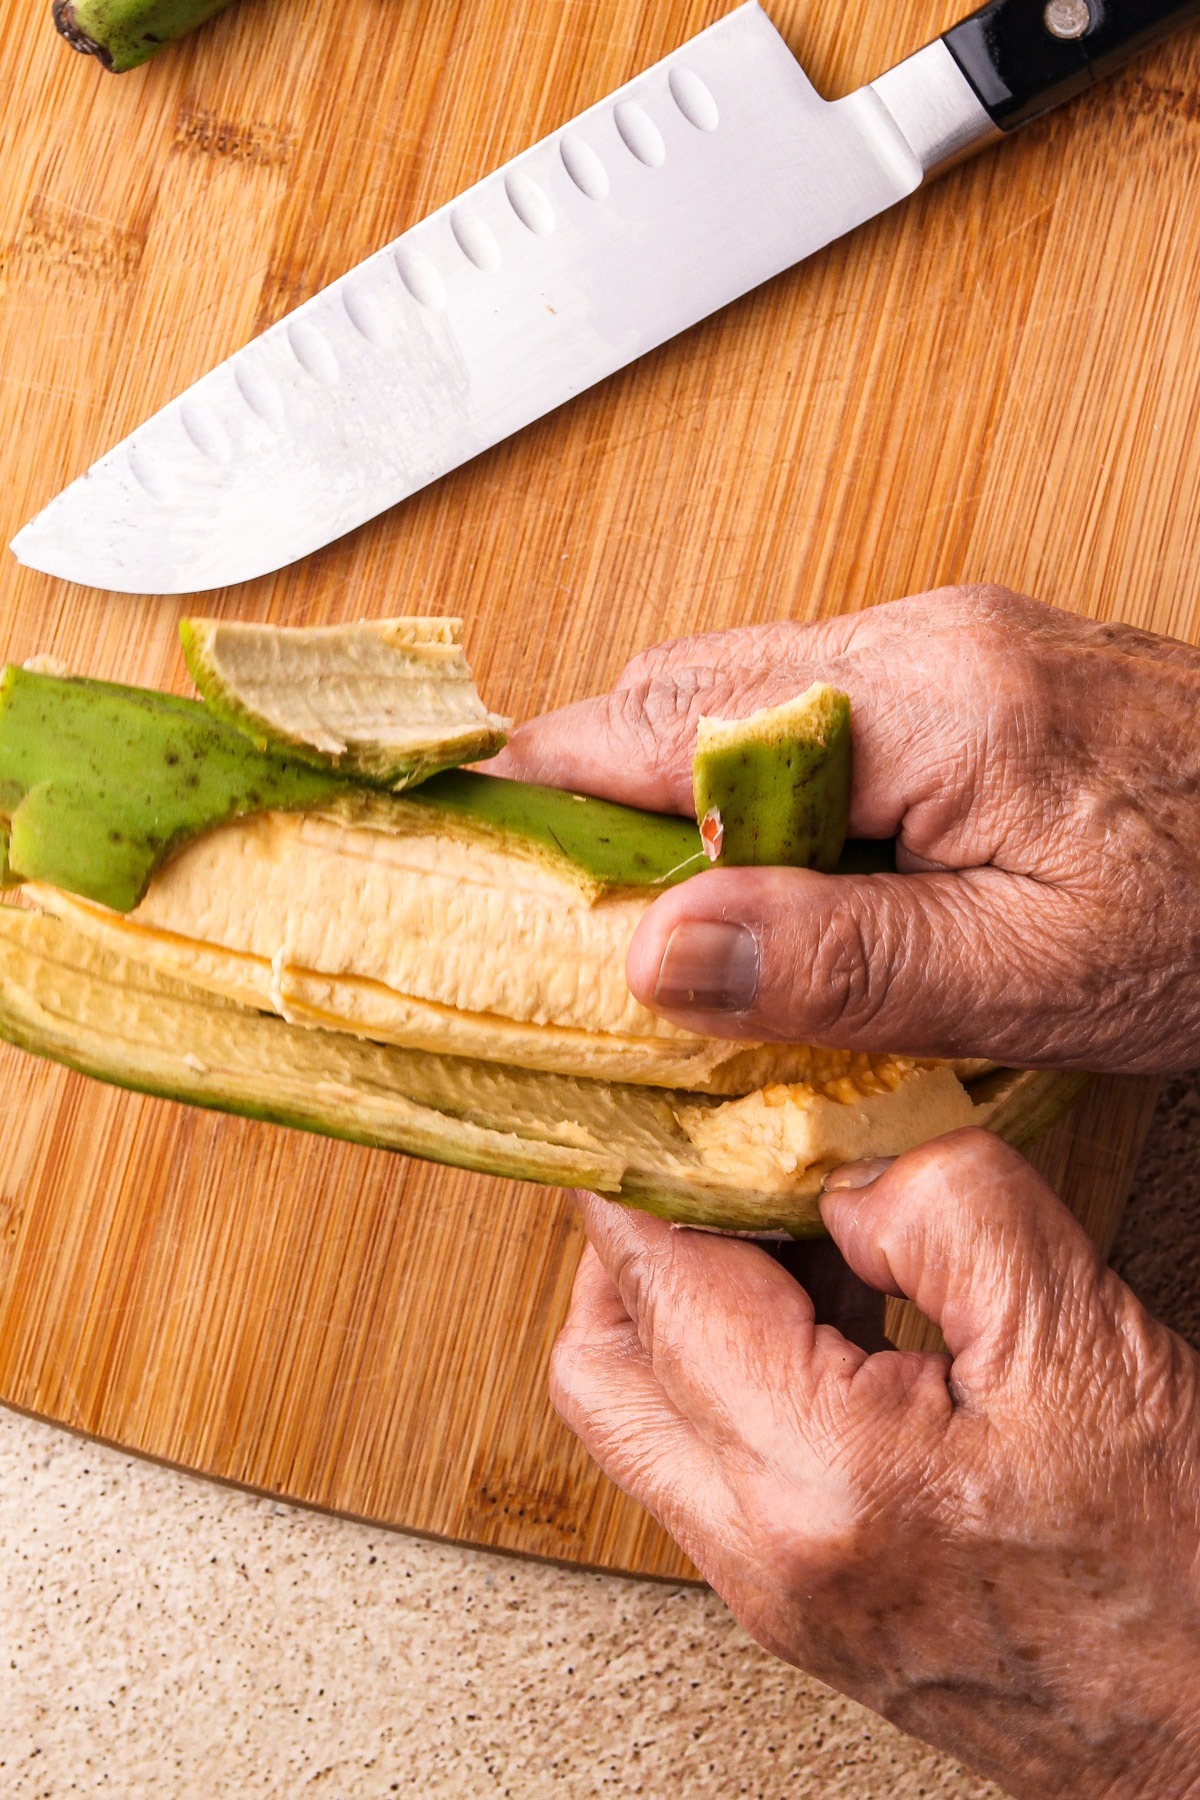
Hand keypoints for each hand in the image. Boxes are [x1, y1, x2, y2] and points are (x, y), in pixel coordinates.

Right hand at [492, 587, 1199, 1071]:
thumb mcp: (1034, 973)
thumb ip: (840, 958)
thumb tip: (657, 953)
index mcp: (926, 699)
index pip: (671, 720)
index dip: (548, 780)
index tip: (462, 830)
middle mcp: (925, 643)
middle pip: (691, 692)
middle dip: (603, 793)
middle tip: (556, 909)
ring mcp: (952, 650)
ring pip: (748, 702)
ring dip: (684, 800)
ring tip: (663, 921)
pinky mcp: (976, 681)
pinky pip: (818, 717)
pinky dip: (760, 794)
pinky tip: (778, 883)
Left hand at [553, 1130, 1199, 1799]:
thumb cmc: (1182, 1579)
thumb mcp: (1084, 1343)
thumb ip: (948, 1209)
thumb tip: (842, 1165)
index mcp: (820, 1482)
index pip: (657, 1291)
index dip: (650, 1177)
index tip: (669, 1109)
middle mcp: (763, 1556)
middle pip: (597, 1372)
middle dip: (632, 1251)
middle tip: (715, 1175)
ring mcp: (772, 1594)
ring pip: (642, 1422)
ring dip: (684, 1309)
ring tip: (792, 1236)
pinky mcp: (799, 1606)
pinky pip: (709, 1464)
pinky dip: (732, 1372)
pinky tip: (830, 1316)